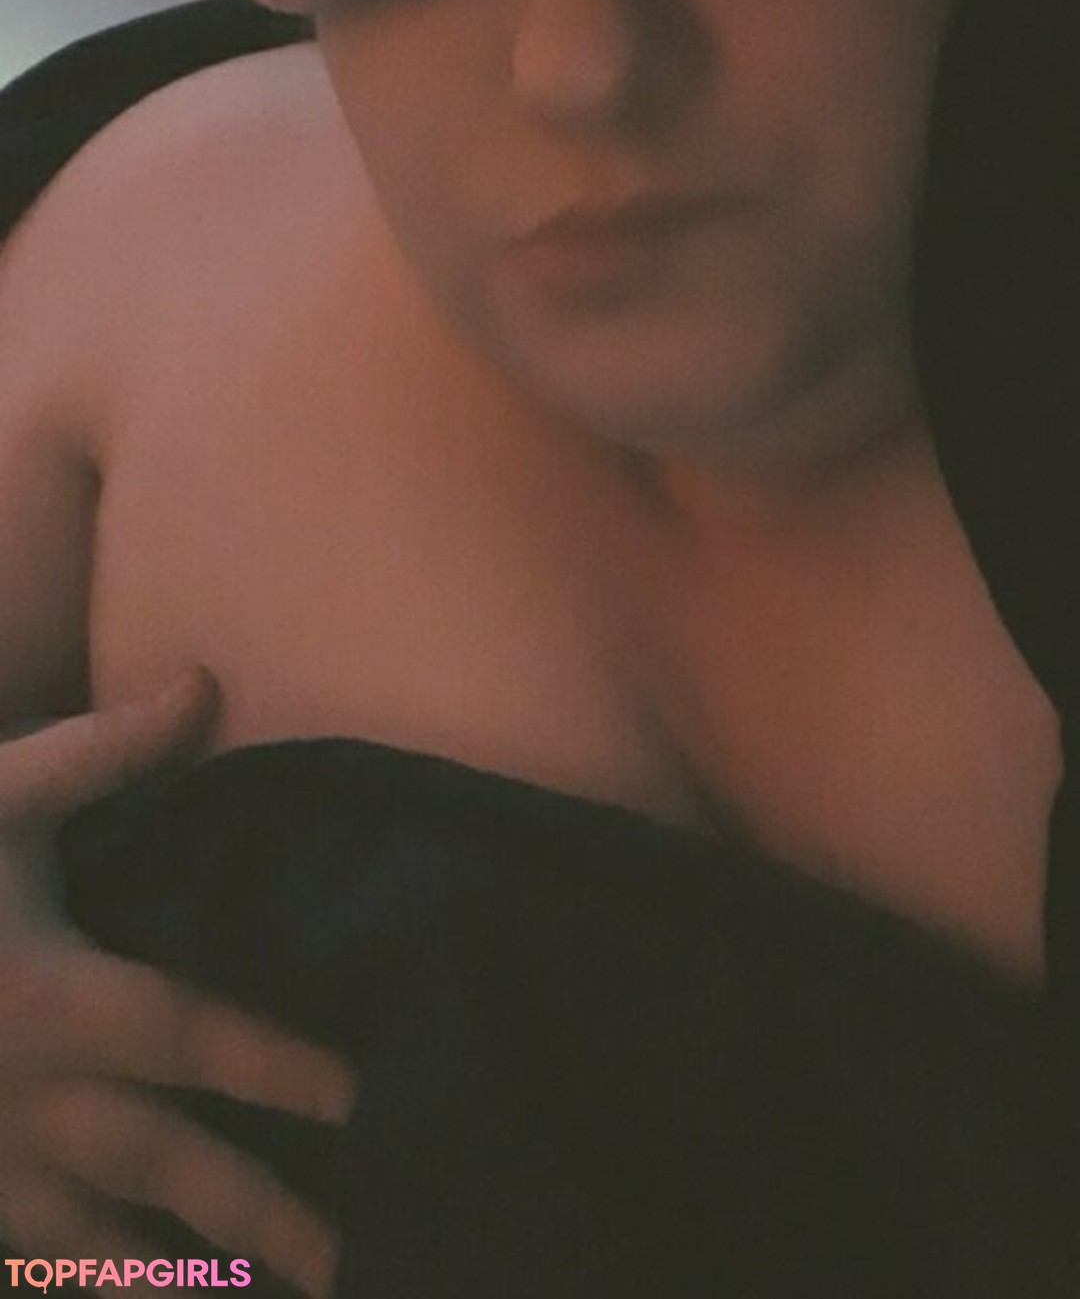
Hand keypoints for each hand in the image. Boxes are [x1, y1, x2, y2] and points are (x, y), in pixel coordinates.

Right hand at [0, 671, 353, 1295]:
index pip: (182, 1035)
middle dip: (254, 1213)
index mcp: (44, 996)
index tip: (358, 1096)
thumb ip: (101, 752)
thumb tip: (207, 686)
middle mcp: (20, 1097)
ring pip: (92, 1242)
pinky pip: (26, 1261)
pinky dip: (84, 1283)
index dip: (273, 1063)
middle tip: (345, 1261)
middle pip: (156, 1165)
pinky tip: (138, 1295)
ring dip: (176, 1276)